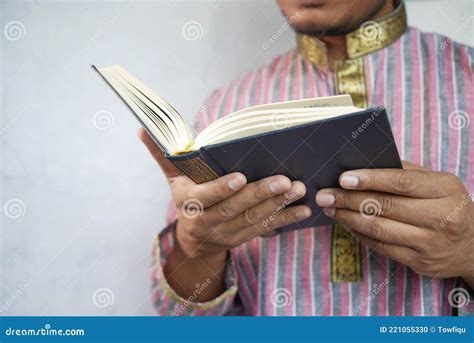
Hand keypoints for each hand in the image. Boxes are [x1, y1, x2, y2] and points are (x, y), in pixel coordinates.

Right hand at [139, 129, 310, 258]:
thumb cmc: (186, 199)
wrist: (194, 240)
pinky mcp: (244, 238)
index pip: (206, 198)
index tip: (241, 177)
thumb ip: (161, 154)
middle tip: (283, 180)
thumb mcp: (172, 178)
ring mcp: (228, 233)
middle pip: (236, 209)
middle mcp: (208, 222)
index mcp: (189, 203)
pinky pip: (265, 230)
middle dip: (260, 194)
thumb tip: (142, 128)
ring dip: (278, 206)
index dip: (222, 189)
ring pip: (254, 220)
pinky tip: (303, 211)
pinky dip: (285, 220)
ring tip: (298, 189)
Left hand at [316, 161, 473, 282]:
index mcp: (445, 190)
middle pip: (385, 207)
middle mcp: (441, 218)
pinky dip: (359, 234)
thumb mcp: (438, 183)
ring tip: (330, 208)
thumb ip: (406, 173)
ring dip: (348, 218)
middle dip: (349, 200)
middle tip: (324, 194)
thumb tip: (364, 165)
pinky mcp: (420, 263)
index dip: (370, 179)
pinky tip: (346, 223)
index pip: (402, 182)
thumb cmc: (447, 205)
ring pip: (379, 229)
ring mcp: (431, 243)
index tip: (343, 178)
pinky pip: (381, 247)